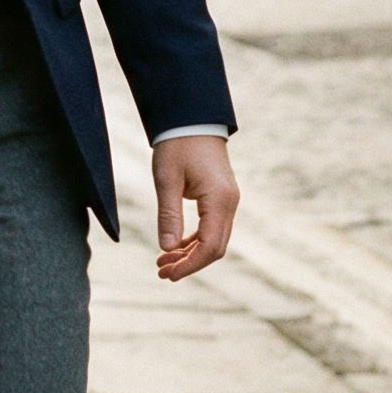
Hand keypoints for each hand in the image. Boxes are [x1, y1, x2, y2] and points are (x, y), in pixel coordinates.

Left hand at [153, 134, 237, 281]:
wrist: (191, 117)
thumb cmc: (177, 144)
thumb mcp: (167, 180)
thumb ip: (168, 215)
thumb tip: (167, 249)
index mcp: (219, 200)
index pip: (209, 246)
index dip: (190, 265)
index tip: (168, 274)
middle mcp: (229, 203)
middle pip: (215, 247)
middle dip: (189, 263)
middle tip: (162, 272)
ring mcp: (228, 200)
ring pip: (214, 239)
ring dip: (191, 253)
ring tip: (163, 262)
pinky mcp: (221, 197)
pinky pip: (211, 227)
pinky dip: (194, 240)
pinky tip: (175, 246)